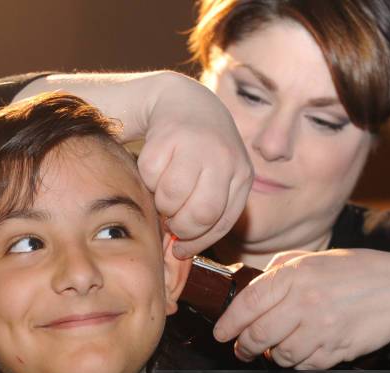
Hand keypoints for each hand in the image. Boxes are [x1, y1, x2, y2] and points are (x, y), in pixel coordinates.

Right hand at [137, 73, 252, 257]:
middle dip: (179, 225)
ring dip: (162, 202)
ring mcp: (196, 146)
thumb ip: (210, 212)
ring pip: (171, 199)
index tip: (180, 250)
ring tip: (166, 190)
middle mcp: (224, 158)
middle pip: (199, 215)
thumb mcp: (219, 180)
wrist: (185, 104)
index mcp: (241, 174)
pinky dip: (148, 179)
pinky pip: (150, 177)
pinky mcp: (167, 137)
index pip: (219, 223)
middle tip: (171, 218)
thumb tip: (181, 252)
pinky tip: (158, 167)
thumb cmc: (202, 155)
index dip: (196, 242)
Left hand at [213, 249, 389, 368]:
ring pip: (279, 355)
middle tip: (241, 349)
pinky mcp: (335, 349)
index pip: (248, 304)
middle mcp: (304, 302)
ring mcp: (320, 329)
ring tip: (273, 349)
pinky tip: (299, 351)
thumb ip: (278, 272)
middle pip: (257, 335)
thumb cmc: (353, 272)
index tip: (220, 334)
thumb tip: (249, 289)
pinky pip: (303, 366)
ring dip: (271, 355)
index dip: (228, 323)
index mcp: (294, 276)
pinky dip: (296, 363)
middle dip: (243, 347)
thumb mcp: (311, 259)